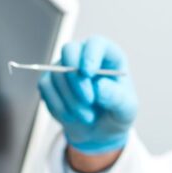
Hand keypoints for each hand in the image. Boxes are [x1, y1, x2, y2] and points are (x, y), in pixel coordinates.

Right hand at [38, 35, 136, 155]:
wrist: (99, 128)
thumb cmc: (116, 113)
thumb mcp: (125, 109)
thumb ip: (116, 97)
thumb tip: (99, 86)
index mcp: (108, 56)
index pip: (96, 43)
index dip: (90, 55)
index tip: (88, 73)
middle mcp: (84, 55)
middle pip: (70, 51)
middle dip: (76, 78)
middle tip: (88, 101)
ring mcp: (65, 66)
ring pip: (57, 73)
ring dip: (71, 100)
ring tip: (88, 117)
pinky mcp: (50, 80)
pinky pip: (46, 87)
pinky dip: (59, 106)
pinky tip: (72, 116)